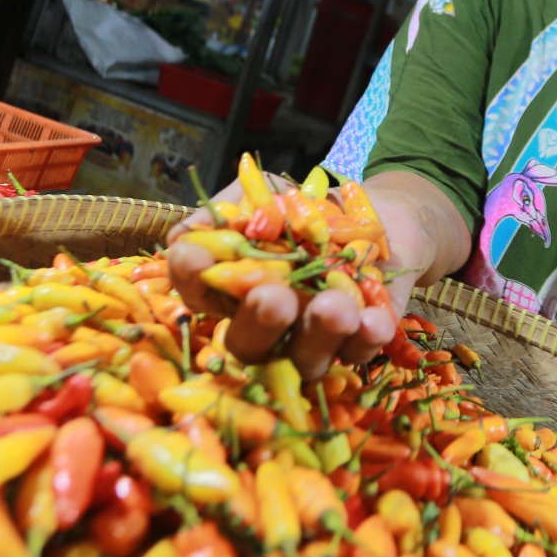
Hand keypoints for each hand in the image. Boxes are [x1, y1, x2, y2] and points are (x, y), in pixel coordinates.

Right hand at [165, 177, 430, 378]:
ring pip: (308, 360)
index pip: (201, 295)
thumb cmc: (305, 205)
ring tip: (333, 306)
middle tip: (272, 297)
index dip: (192, 280)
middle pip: (250, 347)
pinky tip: (372, 320)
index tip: (193, 256)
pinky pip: (363, 349)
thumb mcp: (259, 195)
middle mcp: (273, 325)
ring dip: (318, 335)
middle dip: (258, 324)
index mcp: (237, 291)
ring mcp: (319, 336)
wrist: (375, 205)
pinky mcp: (366, 336)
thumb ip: (222, 214)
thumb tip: (182, 239)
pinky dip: (367, 337)